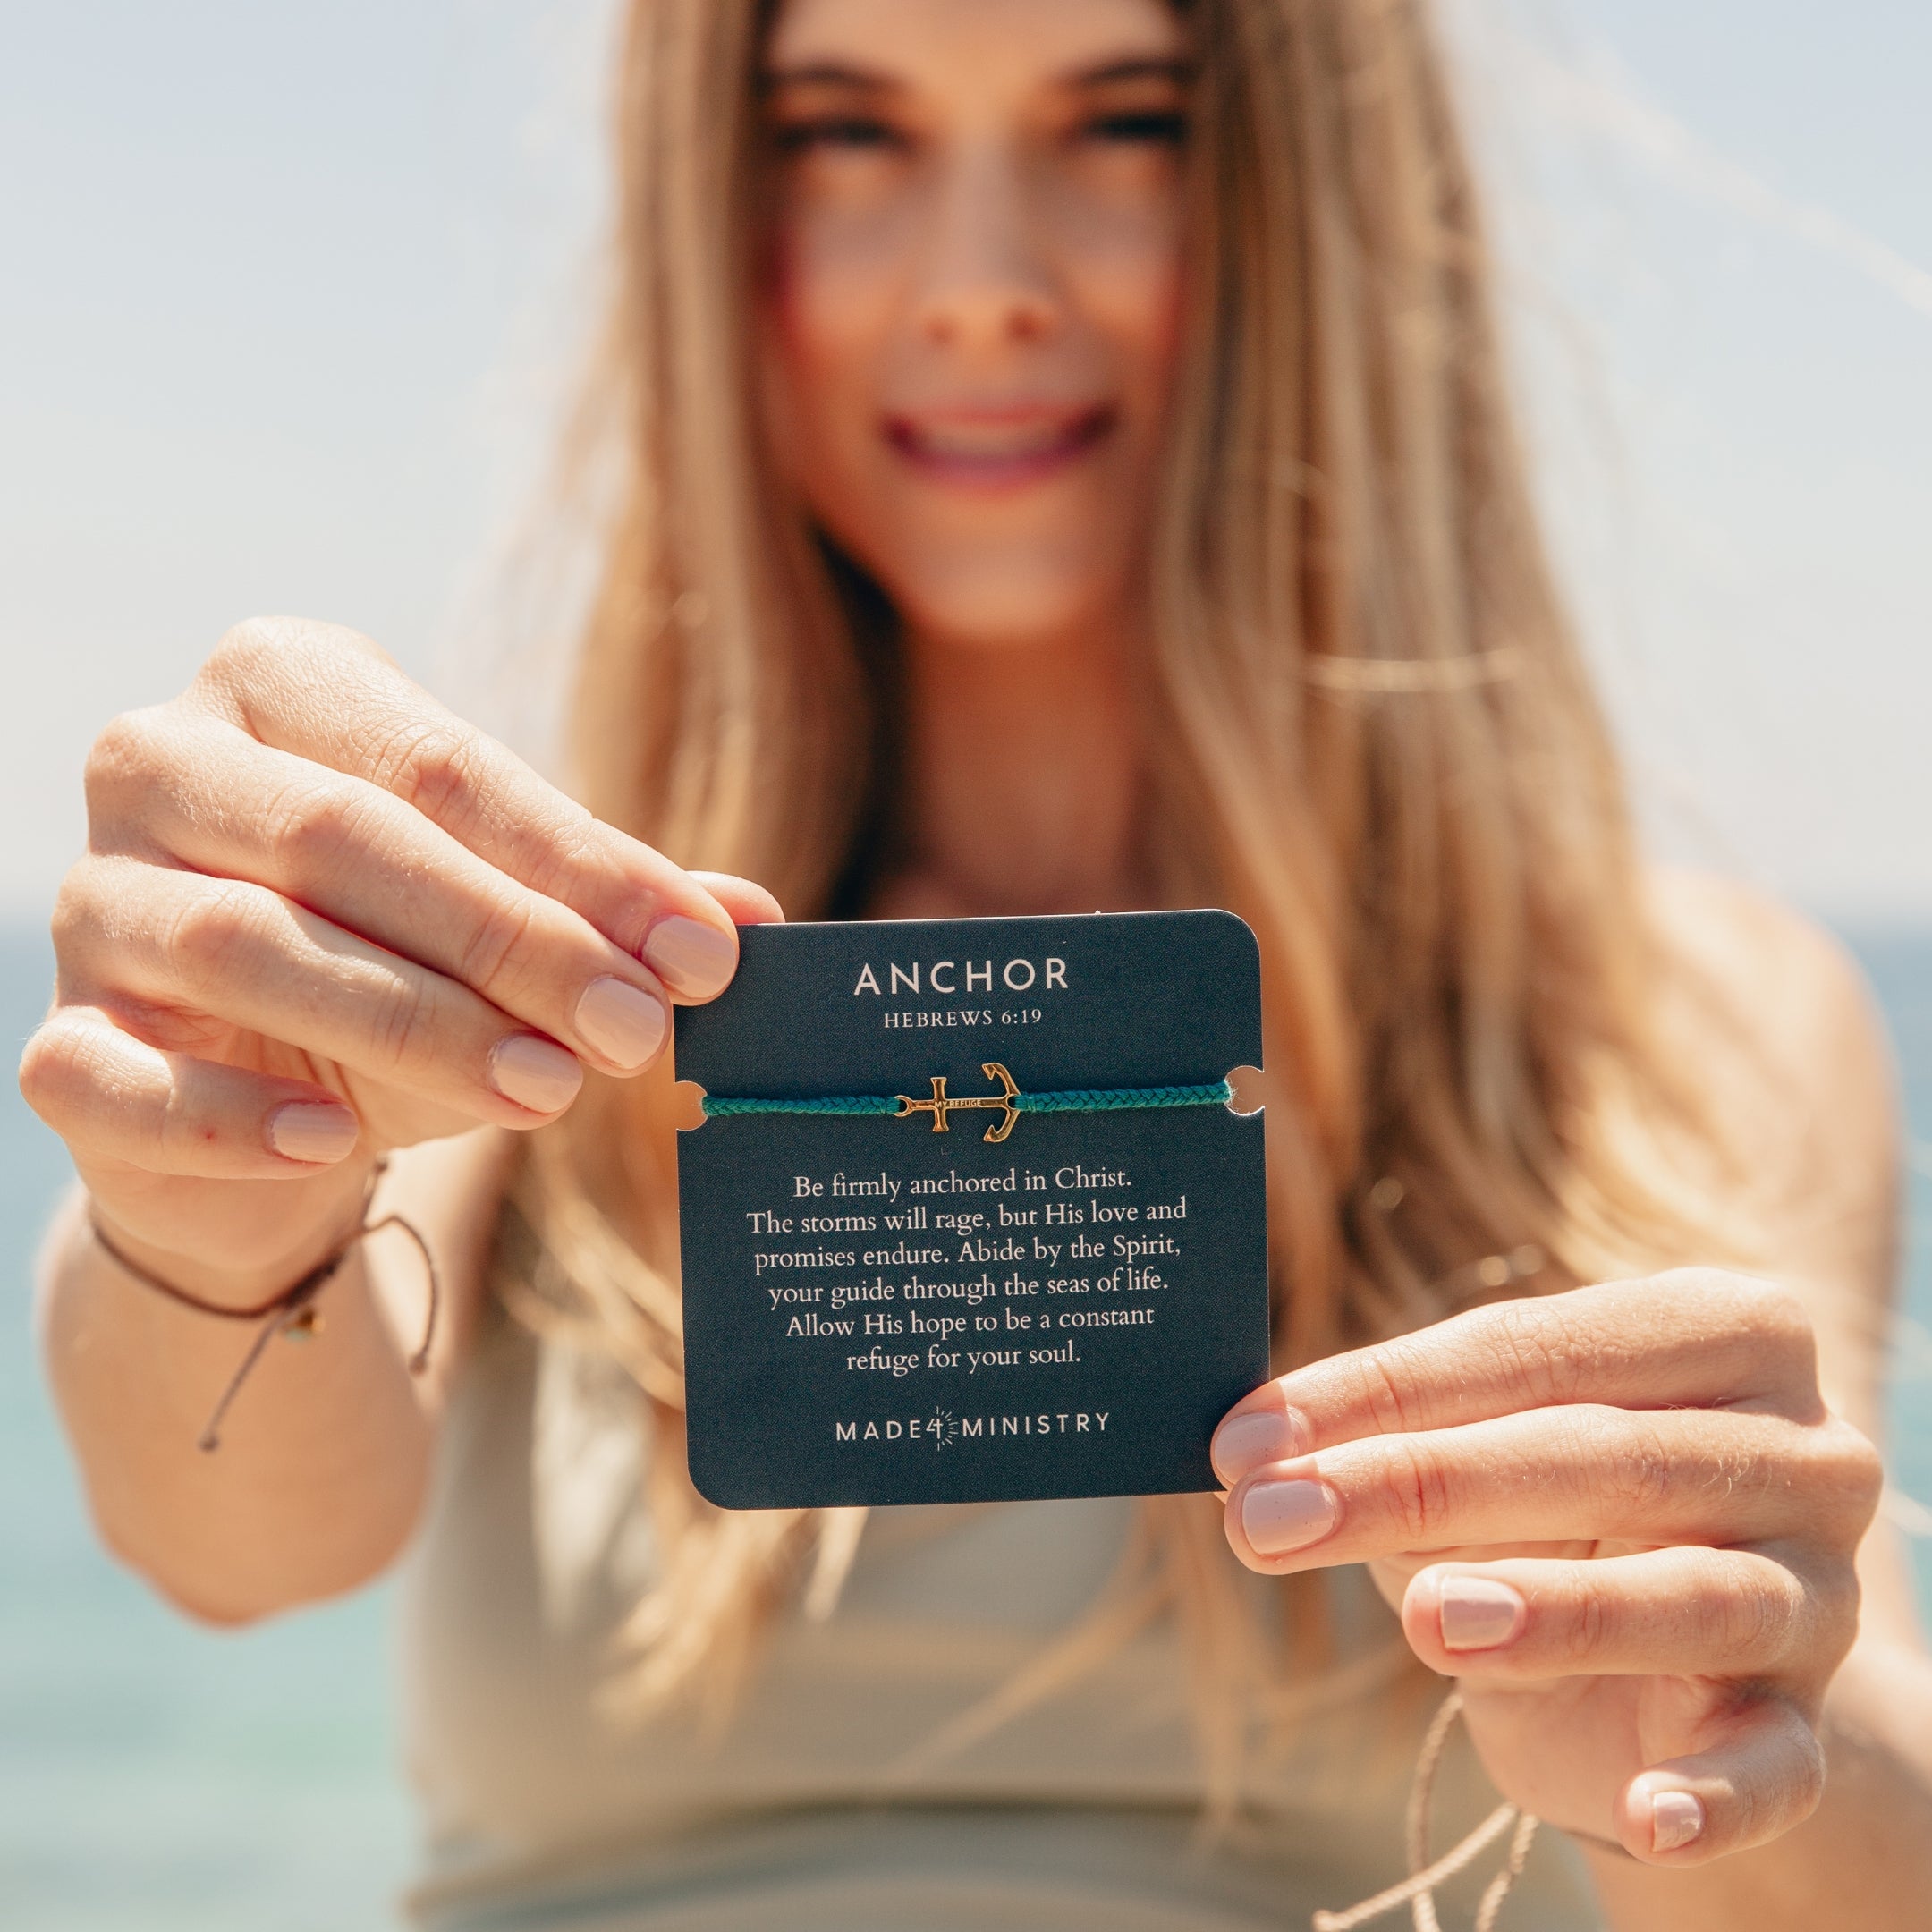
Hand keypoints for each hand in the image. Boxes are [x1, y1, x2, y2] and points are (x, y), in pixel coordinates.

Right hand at [20, 617, 779, 1287]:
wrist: (271, 1103)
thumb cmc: (408, 972)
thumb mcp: (516, 927)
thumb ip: (619, 914)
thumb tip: (759, 923)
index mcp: (285, 686)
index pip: (443, 764)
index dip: (583, 863)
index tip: (702, 950)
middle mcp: (162, 764)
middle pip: (343, 838)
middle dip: (512, 941)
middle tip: (640, 1029)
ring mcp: (93, 903)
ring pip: (238, 944)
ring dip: (411, 1024)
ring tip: (548, 1090)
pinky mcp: (62, 1045)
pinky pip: (122, 1076)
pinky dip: (236, 1113)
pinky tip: (340, 1141)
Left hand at [1211, 1272, 1882, 1865]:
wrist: (1681, 1667)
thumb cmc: (1552, 1515)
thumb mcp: (1475, 1459)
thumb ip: (1391, 1440)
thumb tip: (1249, 1453)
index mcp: (1724, 1332)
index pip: (1535, 1346)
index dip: (1381, 1391)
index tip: (1245, 1440)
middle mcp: (1800, 1449)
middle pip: (1602, 1457)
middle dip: (1419, 1486)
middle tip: (1271, 1519)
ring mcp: (1816, 1593)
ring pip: (1692, 1596)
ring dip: (1556, 1611)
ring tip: (1428, 1621)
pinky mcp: (1811, 1730)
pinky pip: (1774, 1766)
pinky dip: (1712, 1795)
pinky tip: (1644, 1815)